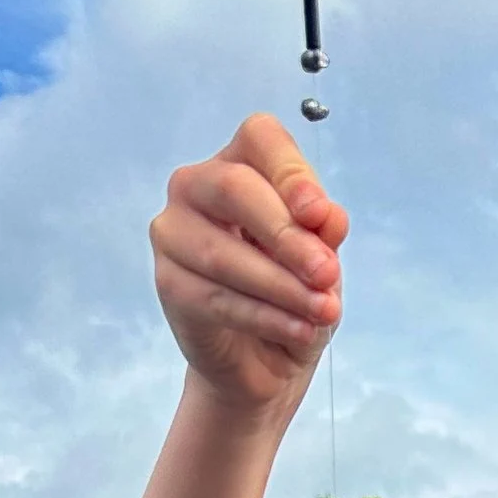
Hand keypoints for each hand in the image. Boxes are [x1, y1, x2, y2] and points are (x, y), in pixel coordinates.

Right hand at [149, 115, 346, 419]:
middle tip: (327, 273)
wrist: (266, 360)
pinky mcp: (169, 283)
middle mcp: (195, 186)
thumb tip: (328, 215)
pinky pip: (216, 298)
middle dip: (286, 234)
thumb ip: (324, 233)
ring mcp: (174, 233)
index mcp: (239, 162)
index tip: (320, 214)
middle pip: (233, 188)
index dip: (290, 171)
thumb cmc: (294, 292)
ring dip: (282, 285)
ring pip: (223, 253)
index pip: (260, 138)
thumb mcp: (322, 259)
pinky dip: (266, 317)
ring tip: (324, 310)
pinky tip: (301, 330)